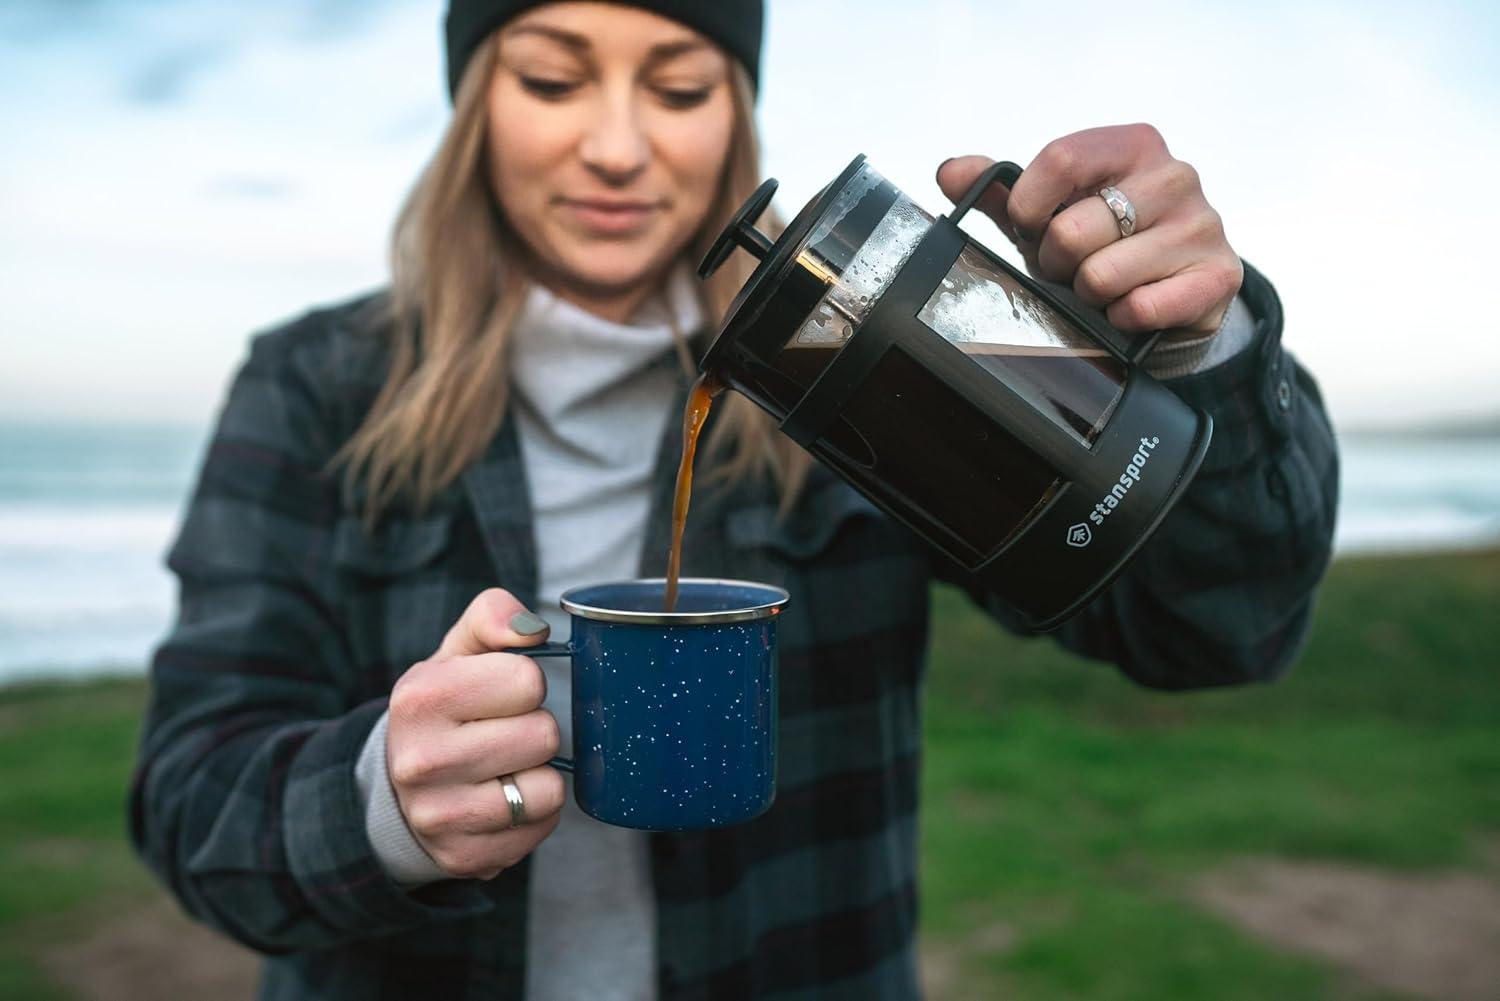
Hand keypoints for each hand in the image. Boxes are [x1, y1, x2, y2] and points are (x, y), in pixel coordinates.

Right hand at [386, 588, 564, 880]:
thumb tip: (533, 629)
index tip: (498, 695)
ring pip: (548, 789)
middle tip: (502, 733)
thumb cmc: (444, 708)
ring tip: (503, 768)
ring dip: (538, 774)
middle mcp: (421, 761)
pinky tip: (502, 800)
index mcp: (420, 698)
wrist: (396, 788)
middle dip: (534, 729)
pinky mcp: (465, 858)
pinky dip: (534, 813)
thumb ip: (493, 616)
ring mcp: (440, 817)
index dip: (524, 683)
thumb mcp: (458, 652)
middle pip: (544, 735)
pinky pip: (542, 826)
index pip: (527, 680)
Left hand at [936, 124, 1241, 337]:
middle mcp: (1175, 176)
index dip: (1029, 207)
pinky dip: (1122, 318)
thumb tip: (951, 171)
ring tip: (1103, 287)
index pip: (1060, 159)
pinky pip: (1141, 308)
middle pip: (1073, 228)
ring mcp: (1203, 225)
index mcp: (1134, 145)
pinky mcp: (1219, 276)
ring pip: (1103, 275)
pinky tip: (1130, 309)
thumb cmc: (1107, 243)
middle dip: (1057, 262)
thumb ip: (1001, 190)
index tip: (1030, 228)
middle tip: (1072, 268)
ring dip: (1089, 294)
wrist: (1176, 292)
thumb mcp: (1051, 212)